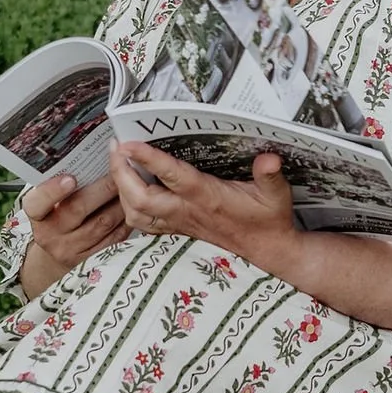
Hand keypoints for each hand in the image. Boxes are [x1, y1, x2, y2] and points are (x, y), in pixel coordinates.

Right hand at [16, 169, 126, 294]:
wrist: (58, 252)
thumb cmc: (56, 215)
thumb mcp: (48, 201)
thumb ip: (59, 182)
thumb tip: (89, 156)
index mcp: (37, 215)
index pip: (37, 203)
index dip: (53, 191)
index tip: (70, 178)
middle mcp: (51, 235)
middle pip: (78, 209)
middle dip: (103, 187)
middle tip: (119, 169)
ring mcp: (72, 249)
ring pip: (102, 222)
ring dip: (120, 201)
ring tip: (131, 182)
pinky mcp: (93, 258)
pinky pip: (115, 236)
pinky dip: (126, 218)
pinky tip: (133, 205)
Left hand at [109, 140, 298, 259]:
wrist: (266, 251)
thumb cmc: (268, 220)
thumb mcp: (276, 195)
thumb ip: (270, 175)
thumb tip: (269, 158)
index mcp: (207, 197)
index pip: (172, 176)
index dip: (148, 158)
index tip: (129, 142)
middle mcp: (186, 211)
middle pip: (140, 198)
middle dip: (121, 172)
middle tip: (115, 146)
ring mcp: (178, 222)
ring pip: (135, 213)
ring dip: (121, 189)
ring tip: (118, 163)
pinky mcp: (176, 229)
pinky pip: (142, 223)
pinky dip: (128, 206)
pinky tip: (128, 189)